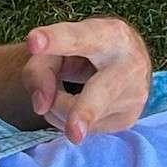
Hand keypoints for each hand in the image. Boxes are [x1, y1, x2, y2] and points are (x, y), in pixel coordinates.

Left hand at [22, 19, 152, 143]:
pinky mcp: (126, 119)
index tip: (34, 43)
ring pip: (77, 113)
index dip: (56, 40)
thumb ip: (40, 67)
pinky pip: (81, 129)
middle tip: (73, 132)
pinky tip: (79, 102)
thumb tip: (41, 105)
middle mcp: (129, 65)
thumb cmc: (86, 51)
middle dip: (85, 111)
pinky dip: (68, 119)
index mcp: (110, 34)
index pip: (78, 37)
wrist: (127, 61)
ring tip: (66, 88)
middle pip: (101, 92)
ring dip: (57, 107)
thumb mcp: (58, 47)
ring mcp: (132, 96)